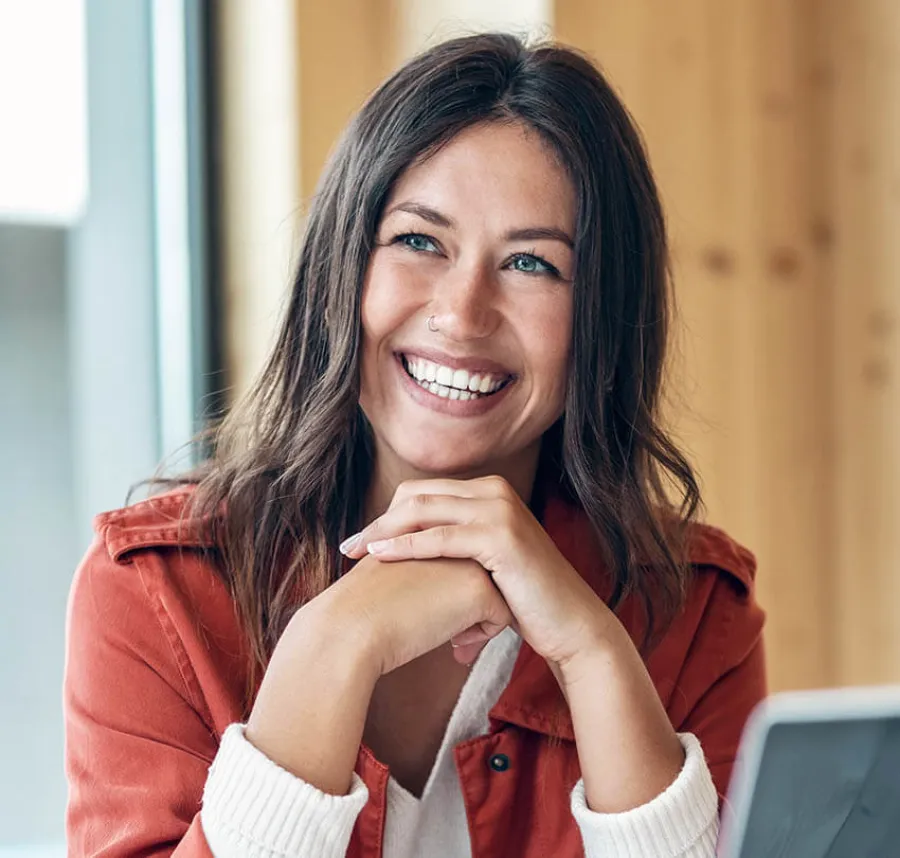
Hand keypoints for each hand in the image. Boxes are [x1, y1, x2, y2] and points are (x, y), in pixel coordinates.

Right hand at [319, 551, 513, 675]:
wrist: (351, 627)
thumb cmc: (364, 608)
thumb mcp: (396, 572)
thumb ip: (424, 568)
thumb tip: (445, 589)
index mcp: (431, 527)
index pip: (462, 558)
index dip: (454, 589)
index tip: (438, 614)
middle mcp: (453, 534)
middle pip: (483, 570)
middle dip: (475, 602)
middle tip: (456, 634)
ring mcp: (469, 557)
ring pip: (498, 590)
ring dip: (480, 618)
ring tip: (456, 639)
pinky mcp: (479, 588)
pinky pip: (500, 616)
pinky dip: (482, 635)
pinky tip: (455, 646)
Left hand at [341, 475, 618, 669]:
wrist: (569, 624)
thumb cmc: (524, 599)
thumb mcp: (484, 562)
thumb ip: (455, 545)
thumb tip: (406, 548)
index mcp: (490, 491)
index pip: (424, 492)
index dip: (388, 513)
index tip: (362, 539)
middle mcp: (495, 491)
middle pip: (418, 495)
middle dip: (379, 520)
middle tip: (350, 546)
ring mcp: (500, 510)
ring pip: (424, 510)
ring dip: (384, 530)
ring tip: (357, 552)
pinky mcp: (501, 537)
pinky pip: (440, 538)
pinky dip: (406, 546)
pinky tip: (381, 556)